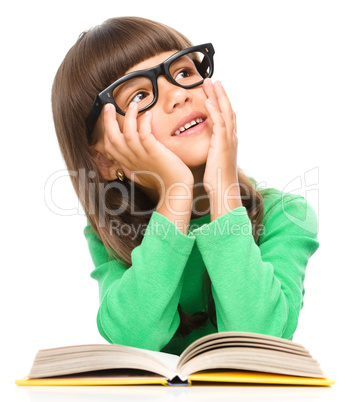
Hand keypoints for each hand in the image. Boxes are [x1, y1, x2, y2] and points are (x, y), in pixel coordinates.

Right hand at [102, 102, 193, 193]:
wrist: (176, 190)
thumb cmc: (162, 182)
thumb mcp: (142, 174)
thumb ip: (133, 167)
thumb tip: (126, 163)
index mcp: (128, 163)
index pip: (109, 147)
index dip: (106, 131)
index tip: (109, 118)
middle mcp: (132, 159)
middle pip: (112, 138)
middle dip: (108, 120)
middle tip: (109, 106)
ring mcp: (142, 156)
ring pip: (127, 133)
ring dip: (128, 116)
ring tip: (132, 105)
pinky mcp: (154, 153)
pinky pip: (144, 134)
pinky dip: (144, 122)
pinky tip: (148, 114)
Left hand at [203, 79, 238, 195]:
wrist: (224, 190)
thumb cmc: (218, 179)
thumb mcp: (215, 161)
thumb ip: (213, 150)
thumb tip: (207, 148)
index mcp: (229, 140)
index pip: (226, 116)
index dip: (221, 102)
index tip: (214, 91)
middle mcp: (232, 137)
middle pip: (228, 109)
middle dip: (221, 94)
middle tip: (213, 80)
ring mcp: (229, 140)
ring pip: (225, 112)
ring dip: (218, 96)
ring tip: (211, 82)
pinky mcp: (222, 144)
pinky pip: (219, 123)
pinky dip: (214, 110)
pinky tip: (207, 100)